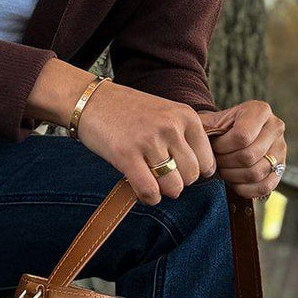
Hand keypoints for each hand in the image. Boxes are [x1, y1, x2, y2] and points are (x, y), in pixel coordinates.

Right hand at [77, 82, 216, 203]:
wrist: (90, 100)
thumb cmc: (129, 111)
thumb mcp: (166, 113)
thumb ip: (185, 137)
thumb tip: (203, 173)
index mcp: (186, 116)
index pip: (207, 161)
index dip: (195, 173)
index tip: (181, 172)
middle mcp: (171, 127)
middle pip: (192, 176)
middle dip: (179, 182)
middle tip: (164, 177)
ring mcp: (149, 140)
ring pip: (174, 186)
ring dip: (164, 191)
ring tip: (153, 183)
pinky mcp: (126, 155)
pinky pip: (150, 190)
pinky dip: (149, 198)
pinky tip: (144, 192)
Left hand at [198, 101, 286, 199]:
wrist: (236, 134)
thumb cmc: (222, 128)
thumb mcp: (213, 121)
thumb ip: (204, 128)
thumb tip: (194, 142)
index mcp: (260, 110)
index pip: (242, 136)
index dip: (223, 147)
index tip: (214, 147)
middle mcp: (276, 127)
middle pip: (249, 156)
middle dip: (226, 163)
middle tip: (217, 162)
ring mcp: (281, 149)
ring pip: (256, 173)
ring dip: (234, 176)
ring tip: (224, 170)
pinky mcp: (281, 168)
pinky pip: (264, 186)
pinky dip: (246, 189)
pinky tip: (234, 182)